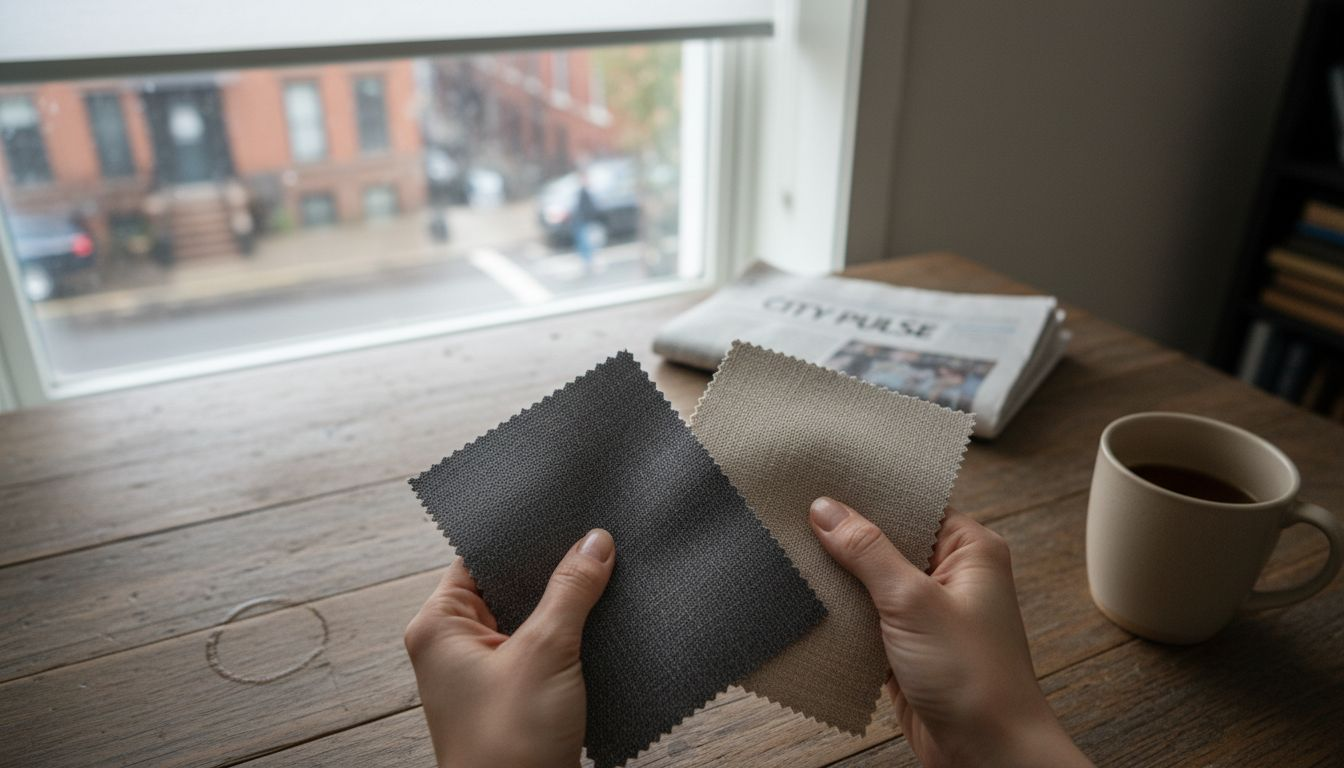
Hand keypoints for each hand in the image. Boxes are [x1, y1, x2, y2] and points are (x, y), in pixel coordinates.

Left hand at [404, 529, 615, 767]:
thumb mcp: (544, 653)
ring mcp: (485, 672)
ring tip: (609, 568)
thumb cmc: (508, 745)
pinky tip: (606, 617)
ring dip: (566, 601)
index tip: (562, 509)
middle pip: (507, 584)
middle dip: (551, 566)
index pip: (478, 557)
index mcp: (438, 625)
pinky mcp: (515, 694)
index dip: (519, 534)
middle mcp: (455, 645)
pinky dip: (572, 634)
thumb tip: (595, 541)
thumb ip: (570, 590)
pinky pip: (544, 647)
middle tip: (596, 534)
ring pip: (531, 616)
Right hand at [808, 498, 1090, 767]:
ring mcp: (928, 613)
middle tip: (795, 514)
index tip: (823, 480)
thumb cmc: (975, 678)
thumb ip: (867, 551)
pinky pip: (866, 618)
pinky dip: (840, 614)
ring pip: (872, 581)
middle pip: (888, 541)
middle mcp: (951, 576)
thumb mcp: (913, 601)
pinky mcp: (906, 646)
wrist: (986, 755)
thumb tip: (827, 509)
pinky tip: (808, 600)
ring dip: (839, 578)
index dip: (870, 493)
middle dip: (845, 536)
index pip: (913, 504)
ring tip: (792, 552)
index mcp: (970, 550)